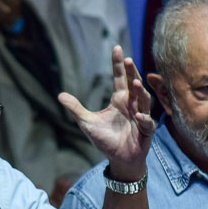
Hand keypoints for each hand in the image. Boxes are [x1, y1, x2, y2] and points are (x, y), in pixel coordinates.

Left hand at [58, 45, 155, 178]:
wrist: (119, 160)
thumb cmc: (106, 140)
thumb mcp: (87, 123)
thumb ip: (76, 109)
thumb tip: (60, 95)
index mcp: (119, 100)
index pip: (120, 78)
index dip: (118, 64)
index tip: (117, 48)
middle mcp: (132, 105)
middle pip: (134, 84)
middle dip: (132, 72)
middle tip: (127, 60)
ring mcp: (141, 116)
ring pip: (144, 100)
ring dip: (140, 92)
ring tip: (135, 84)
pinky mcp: (146, 131)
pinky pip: (147, 122)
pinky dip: (143, 118)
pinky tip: (137, 115)